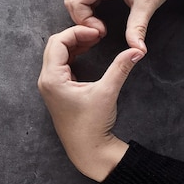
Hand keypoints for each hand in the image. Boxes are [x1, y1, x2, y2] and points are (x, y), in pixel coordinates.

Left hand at [37, 25, 143, 181]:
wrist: (88, 150)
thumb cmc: (92, 124)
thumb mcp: (107, 92)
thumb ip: (120, 68)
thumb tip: (136, 50)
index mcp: (52, 79)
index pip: (58, 42)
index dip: (77, 32)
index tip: (97, 32)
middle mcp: (46, 81)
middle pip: (55, 46)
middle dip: (75, 36)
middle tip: (96, 34)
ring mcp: (50, 86)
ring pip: (57, 55)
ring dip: (74, 45)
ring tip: (94, 41)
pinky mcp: (57, 91)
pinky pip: (60, 65)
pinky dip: (73, 56)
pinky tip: (87, 53)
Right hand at [64, 0, 183, 52]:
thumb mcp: (147, 4)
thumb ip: (137, 27)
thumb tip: (137, 50)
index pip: (76, 1)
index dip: (84, 21)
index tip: (101, 32)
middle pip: (72, 0)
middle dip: (82, 20)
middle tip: (100, 32)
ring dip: (83, 15)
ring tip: (100, 26)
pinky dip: (88, 10)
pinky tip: (100, 18)